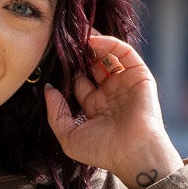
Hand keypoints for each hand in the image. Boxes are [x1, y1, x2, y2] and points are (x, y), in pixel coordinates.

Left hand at [44, 32, 183, 188]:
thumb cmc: (103, 151)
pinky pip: (124, 52)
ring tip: (78, 35)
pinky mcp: (139, 75)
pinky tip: (92, 41)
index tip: (55, 58)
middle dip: (80, 54)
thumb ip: (56, 114)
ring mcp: (125, 83)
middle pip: (93, 65)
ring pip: (108, 55)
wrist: (132, 153)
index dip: (68, 70)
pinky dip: (109, 43)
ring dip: (93, 44)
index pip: (79, 82)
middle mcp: (110, 93)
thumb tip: (48, 89)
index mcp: (95, 107)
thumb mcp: (70, 137)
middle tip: (66, 41)